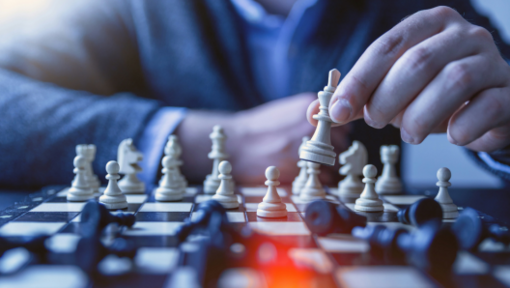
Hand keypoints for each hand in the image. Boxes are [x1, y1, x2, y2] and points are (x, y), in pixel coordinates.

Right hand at [177, 93, 349, 185]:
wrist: (236, 144)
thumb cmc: (258, 128)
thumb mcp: (285, 110)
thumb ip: (309, 116)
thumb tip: (331, 124)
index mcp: (309, 107)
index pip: (343, 122)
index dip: (337, 134)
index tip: (329, 140)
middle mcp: (311, 125)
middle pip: (341, 143)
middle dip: (332, 151)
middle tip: (317, 156)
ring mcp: (307, 146)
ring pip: (335, 162)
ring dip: (327, 167)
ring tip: (310, 167)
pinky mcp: (300, 168)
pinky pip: (325, 177)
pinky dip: (320, 180)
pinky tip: (305, 175)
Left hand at [307, 6, 509, 151]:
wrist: (486, 105)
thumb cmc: (433, 94)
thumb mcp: (392, 91)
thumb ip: (358, 99)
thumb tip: (316, 112)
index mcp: (428, 26)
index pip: (387, 47)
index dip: (359, 80)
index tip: (338, 111)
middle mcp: (462, 35)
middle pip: (418, 62)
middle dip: (388, 99)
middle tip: (377, 122)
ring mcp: (491, 61)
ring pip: (454, 81)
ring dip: (421, 116)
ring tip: (408, 134)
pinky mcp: (508, 92)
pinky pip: (487, 107)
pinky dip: (462, 127)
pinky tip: (451, 136)